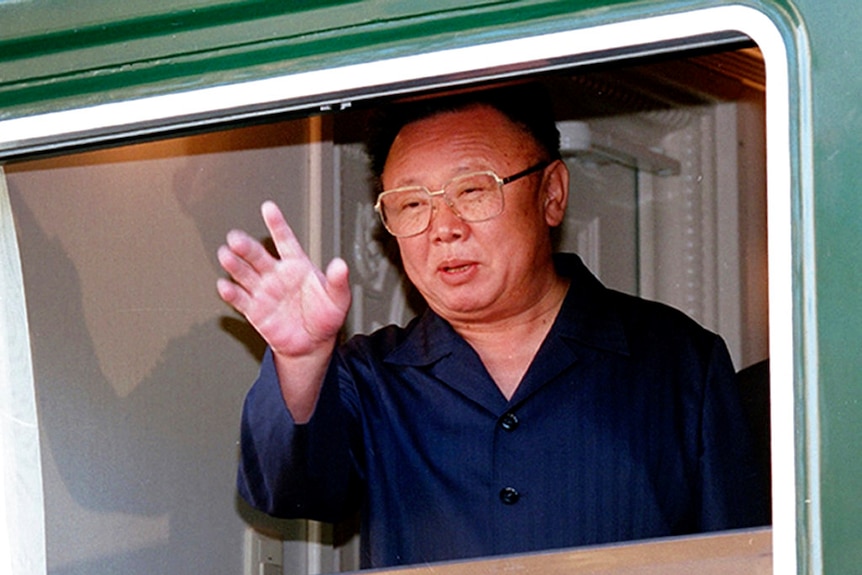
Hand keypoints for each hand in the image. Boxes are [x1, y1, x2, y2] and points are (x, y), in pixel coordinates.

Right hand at [217, 201, 350, 358]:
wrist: (312, 344)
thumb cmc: (325, 316)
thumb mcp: (338, 298)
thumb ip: (338, 281)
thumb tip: (341, 265)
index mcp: (297, 265)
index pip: (285, 240)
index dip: (277, 224)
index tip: (268, 208)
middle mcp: (276, 274)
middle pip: (258, 256)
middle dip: (246, 246)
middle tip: (235, 237)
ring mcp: (264, 291)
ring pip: (245, 273)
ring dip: (234, 264)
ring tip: (226, 254)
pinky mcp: (254, 310)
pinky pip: (240, 299)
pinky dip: (231, 293)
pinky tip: (225, 285)